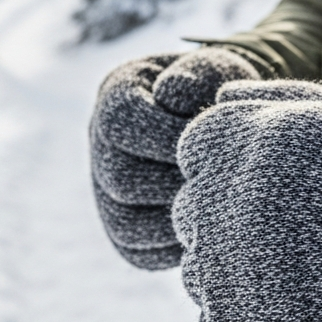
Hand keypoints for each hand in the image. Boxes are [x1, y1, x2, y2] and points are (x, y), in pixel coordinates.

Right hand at [89, 48, 261, 268]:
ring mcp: (106, 191)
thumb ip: (198, 73)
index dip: (172, 138)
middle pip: (121, 181)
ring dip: (177, 220)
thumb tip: (173, 94)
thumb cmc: (219, 90)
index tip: (215, 141)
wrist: (220, 121)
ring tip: (217, 205)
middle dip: (177, 183)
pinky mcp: (124, 231)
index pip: (121, 124)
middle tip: (222, 181)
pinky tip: (209, 225)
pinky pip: (141, 253)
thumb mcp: (215, 69)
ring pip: (126, 226)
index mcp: (115, 97)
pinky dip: (177, 246)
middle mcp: (100, 146)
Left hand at [173, 80, 321, 321]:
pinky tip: (303, 313)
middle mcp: (209, 209)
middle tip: (303, 229)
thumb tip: (223, 97)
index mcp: (227, 144)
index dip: (242, 163)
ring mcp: (223, 280)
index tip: (288, 181)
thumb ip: (272, 99)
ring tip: (310, 273)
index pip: (198, 153)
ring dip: (240, 274)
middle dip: (233, 218)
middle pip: (193, 215)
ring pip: (204, 276)